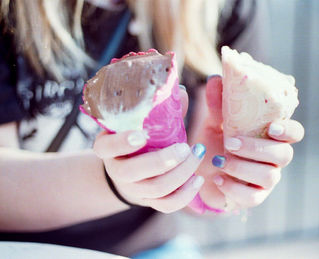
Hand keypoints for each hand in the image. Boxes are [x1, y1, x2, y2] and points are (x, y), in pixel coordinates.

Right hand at [93, 87, 205, 213]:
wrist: (131, 168)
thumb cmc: (140, 137)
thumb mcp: (141, 122)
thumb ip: (159, 108)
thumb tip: (179, 91)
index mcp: (107, 148)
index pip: (105, 147)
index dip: (120, 143)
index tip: (141, 135)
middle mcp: (117, 171)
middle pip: (134, 172)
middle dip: (162, 161)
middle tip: (185, 147)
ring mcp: (133, 189)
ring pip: (155, 189)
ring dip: (180, 173)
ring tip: (197, 155)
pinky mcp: (149, 201)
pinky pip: (167, 205)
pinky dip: (185, 194)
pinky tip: (198, 179)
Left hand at [195, 76, 303, 210]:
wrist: (202, 173)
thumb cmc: (216, 144)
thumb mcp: (214, 122)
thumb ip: (218, 104)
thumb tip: (215, 79)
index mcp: (271, 137)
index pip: (295, 133)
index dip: (289, 131)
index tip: (272, 127)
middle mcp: (274, 159)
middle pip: (284, 155)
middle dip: (257, 149)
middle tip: (231, 143)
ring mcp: (265, 180)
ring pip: (269, 177)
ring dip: (243, 168)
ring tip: (219, 160)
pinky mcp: (253, 197)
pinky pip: (252, 198)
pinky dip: (233, 188)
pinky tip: (217, 178)